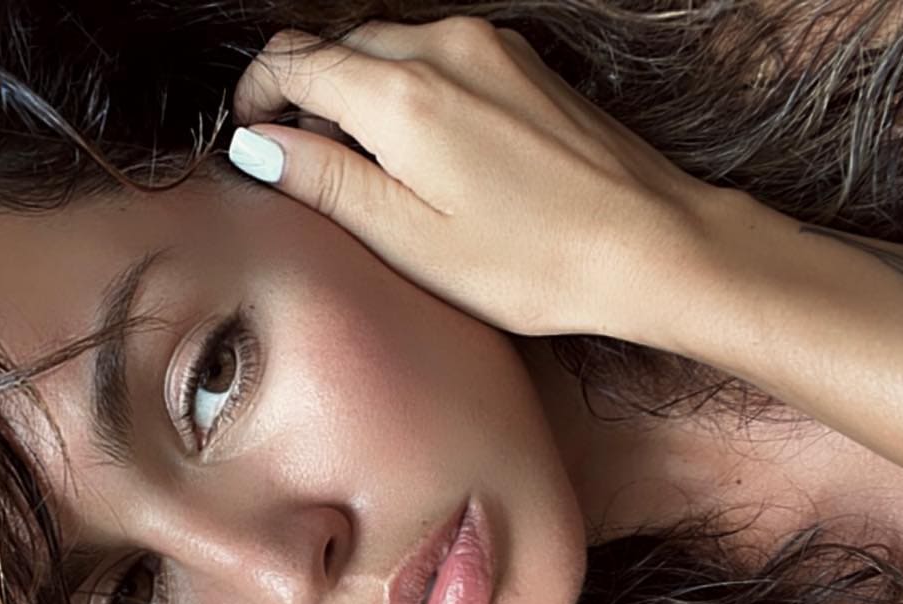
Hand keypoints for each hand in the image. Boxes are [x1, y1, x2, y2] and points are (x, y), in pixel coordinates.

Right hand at [231, 17, 726, 337]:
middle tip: (309, 164)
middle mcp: (442, 47)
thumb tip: (257, 145)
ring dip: (357, 89)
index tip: (251, 137)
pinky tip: (426, 147)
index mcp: (401, 93)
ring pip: (386, 44)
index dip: (256, 95)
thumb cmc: (530, 259)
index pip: (293, 60)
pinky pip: (435, 52)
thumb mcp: (406, 237)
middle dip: (305, 94)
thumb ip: (323, 180)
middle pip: (336, 45)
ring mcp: (487, 45)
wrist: (650, 243)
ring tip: (372, 165)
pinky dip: (406, 85)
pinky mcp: (519, 59)